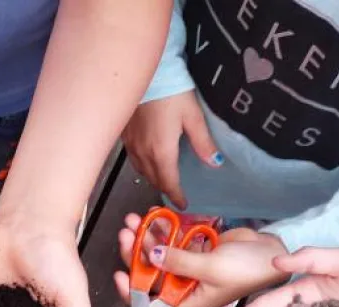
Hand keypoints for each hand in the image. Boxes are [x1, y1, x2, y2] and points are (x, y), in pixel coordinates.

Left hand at [113, 215, 286, 306]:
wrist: (272, 253)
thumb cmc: (247, 270)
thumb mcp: (210, 267)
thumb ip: (179, 261)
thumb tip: (150, 255)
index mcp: (185, 304)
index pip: (150, 304)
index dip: (132, 291)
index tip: (119, 274)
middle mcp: (183, 289)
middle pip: (149, 275)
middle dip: (136, 254)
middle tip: (127, 233)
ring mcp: (187, 269)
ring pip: (158, 255)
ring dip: (146, 237)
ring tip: (135, 219)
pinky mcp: (194, 251)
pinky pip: (172, 241)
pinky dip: (163, 230)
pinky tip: (154, 216)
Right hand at [122, 92, 221, 208]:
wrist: (142, 70)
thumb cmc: (171, 90)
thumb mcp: (192, 116)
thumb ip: (203, 142)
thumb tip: (214, 163)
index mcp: (161, 152)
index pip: (169, 183)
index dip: (176, 196)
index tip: (183, 204)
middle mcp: (143, 153)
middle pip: (154, 179)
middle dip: (165, 188)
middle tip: (175, 193)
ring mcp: (131, 144)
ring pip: (141, 171)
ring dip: (153, 178)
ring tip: (163, 179)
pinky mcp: (124, 134)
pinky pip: (133, 158)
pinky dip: (142, 165)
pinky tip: (147, 160)